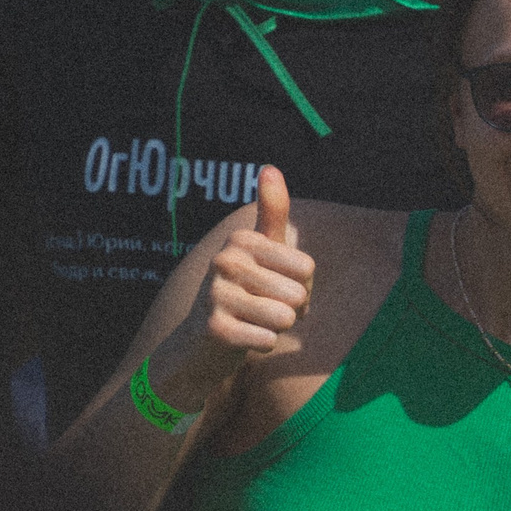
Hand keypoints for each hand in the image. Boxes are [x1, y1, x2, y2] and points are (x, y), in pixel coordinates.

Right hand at [197, 165, 314, 371]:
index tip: (276, 284)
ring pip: (285, 317)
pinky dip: (264, 344)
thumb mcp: (263, 248)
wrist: (203, 340)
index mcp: (241, 240)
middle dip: (291, 308)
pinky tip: (244, 338)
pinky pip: (269, 339)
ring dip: (278, 327)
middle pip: (298, 293)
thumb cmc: (248, 289)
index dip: (302, 284)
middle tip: (264, 307)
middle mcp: (224, 261)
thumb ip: (272, 211)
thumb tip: (270, 166)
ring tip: (255, 320)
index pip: (307, 267)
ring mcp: (215, 295)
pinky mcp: (215, 330)